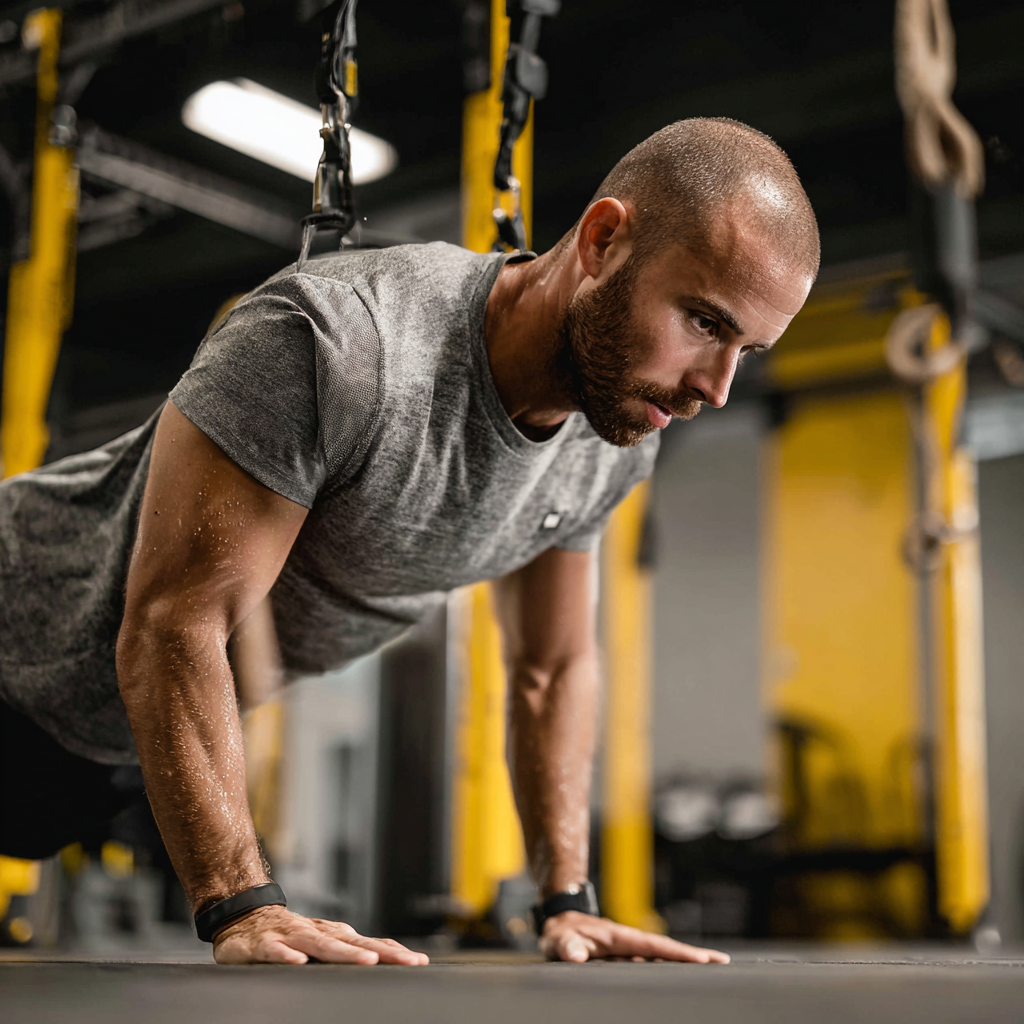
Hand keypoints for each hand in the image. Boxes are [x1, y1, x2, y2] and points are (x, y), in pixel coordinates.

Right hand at [212, 905, 429, 964]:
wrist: (245, 916)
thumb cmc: (289, 935)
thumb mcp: (321, 944)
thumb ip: (347, 954)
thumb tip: (382, 965)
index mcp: (333, 935)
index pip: (369, 944)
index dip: (394, 952)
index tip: (418, 962)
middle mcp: (318, 932)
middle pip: (353, 943)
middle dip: (381, 953)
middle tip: (407, 961)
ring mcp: (291, 936)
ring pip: (320, 944)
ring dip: (343, 952)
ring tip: (366, 961)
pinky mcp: (263, 944)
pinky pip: (275, 950)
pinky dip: (286, 955)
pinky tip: (298, 961)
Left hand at [539, 911, 729, 963]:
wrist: (560, 927)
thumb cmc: (562, 933)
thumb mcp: (560, 939)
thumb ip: (568, 946)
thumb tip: (576, 955)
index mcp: (620, 937)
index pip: (656, 946)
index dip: (680, 953)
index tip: (705, 958)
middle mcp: (630, 944)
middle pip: (667, 953)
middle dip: (694, 958)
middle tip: (724, 964)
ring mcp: (630, 953)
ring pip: (662, 961)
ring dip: (685, 966)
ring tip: (713, 974)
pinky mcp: (626, 961)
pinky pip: (651, 967)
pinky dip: (669, 972)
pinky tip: (683, 983)